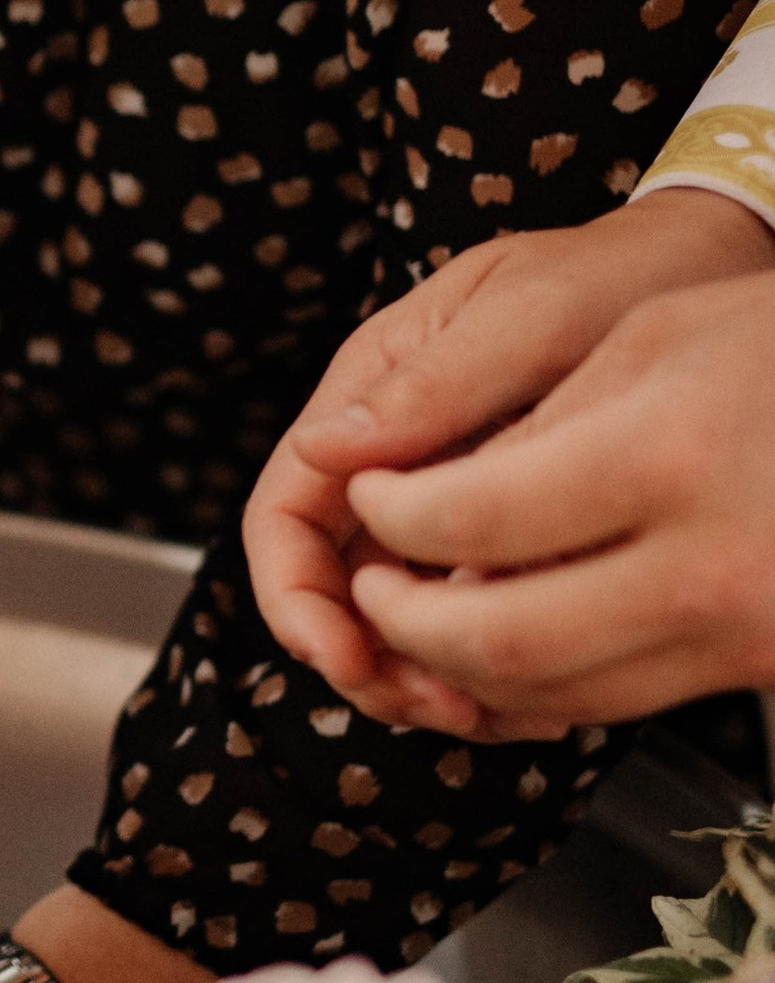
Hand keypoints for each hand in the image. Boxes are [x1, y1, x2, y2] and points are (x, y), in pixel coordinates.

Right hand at [243, 191, 774, 731]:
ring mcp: (443, 499)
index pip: (285, 513)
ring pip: (391, 614)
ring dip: (419, 675)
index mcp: (370, 396)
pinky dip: (485, 667)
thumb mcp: (521, 317)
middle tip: (429, 703)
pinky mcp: (501, 535)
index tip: (343, 655)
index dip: (297, 599)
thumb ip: (428, 384)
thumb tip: (325, 451)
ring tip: (482, 710)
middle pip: (330, 584)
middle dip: (359, 658)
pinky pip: (465, 615)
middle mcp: (392, 456)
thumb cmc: (608, 277)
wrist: (695, 273)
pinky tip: (531, 692)